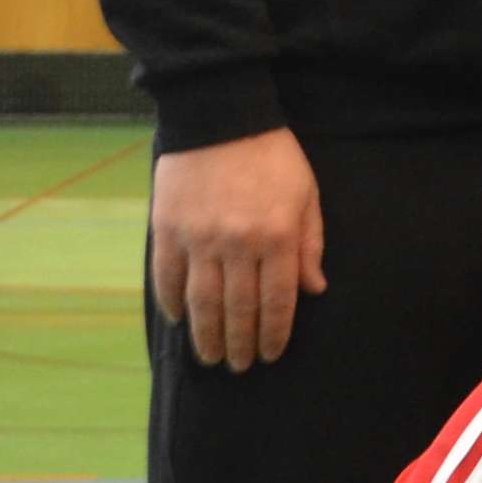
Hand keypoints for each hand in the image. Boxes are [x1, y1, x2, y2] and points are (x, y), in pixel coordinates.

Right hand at [150, 126, 328, 369]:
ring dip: (206, 335)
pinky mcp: (167, 228)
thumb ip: (310, 244)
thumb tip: (314, 290)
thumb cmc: (272, 155)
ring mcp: (198, 237)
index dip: (275, 333)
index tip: (271, 354)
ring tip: (210, 357)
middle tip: (240, 366)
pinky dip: (172, 303)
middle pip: (238, 309)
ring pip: (202, 301)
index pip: (277, 300)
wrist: (220, 116)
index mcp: (277, 236)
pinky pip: (167, 276)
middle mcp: (237, 243)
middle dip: (241, 343)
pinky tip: (179, 321)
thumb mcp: (306, 195)